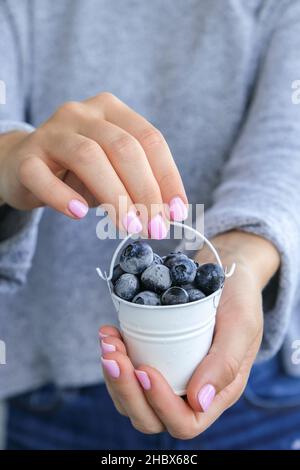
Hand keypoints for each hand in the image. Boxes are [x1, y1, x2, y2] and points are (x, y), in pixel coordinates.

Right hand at [0, 93, 186, 236]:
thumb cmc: (77, 170)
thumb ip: (138, 184)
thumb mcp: (113, 170)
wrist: (23, 165)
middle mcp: (82, 113)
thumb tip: (167, 215)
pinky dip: (63, 197)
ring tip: (128, 226)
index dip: (167, 177)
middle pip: (123, 148)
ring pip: (88, 157)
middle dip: (145, 191)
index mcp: (111, 110)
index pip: (149, 139)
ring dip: (115, 196)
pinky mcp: (26, 157)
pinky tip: (79, 213)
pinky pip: (42, 176)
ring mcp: (51, 132)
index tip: (177, 211)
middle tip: (154, 228)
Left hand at [99, 231, 279, 437]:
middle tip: (113, 357)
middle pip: (151, 416)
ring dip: (115, 376)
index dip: (160, 405)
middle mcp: (191, 390)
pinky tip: (109, 333)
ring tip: (108, 342)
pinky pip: (129, 371)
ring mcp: (171, 375)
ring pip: (134, 398)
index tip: (145, 370)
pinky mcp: (155, 356)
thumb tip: (199, 402)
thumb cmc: (239, 296)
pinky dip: (115, 356)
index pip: (185, 422)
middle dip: (127, 391)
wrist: (225, 270)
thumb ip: (225, 364)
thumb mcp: (241, 324)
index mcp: (218, 392)